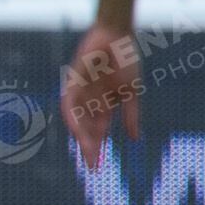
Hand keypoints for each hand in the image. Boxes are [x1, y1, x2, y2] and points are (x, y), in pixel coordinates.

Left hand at [62, 21, 142, 167]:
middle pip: (86, 129)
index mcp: (103, 104)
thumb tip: (135, 139)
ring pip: (77, 119)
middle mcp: (89, 101)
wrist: (116, 37)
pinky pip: (69, 103)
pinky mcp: (72, 82)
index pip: (98, 130)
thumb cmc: (125, 61)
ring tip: (87, 151)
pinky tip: (76, 130)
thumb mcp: (130, 93)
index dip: (97, 147)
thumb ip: (132, 116)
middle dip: (89, 147)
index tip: (98, 166)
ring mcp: (79, 92)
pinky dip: (72, 116)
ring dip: (81, 136)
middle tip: (91, 166)